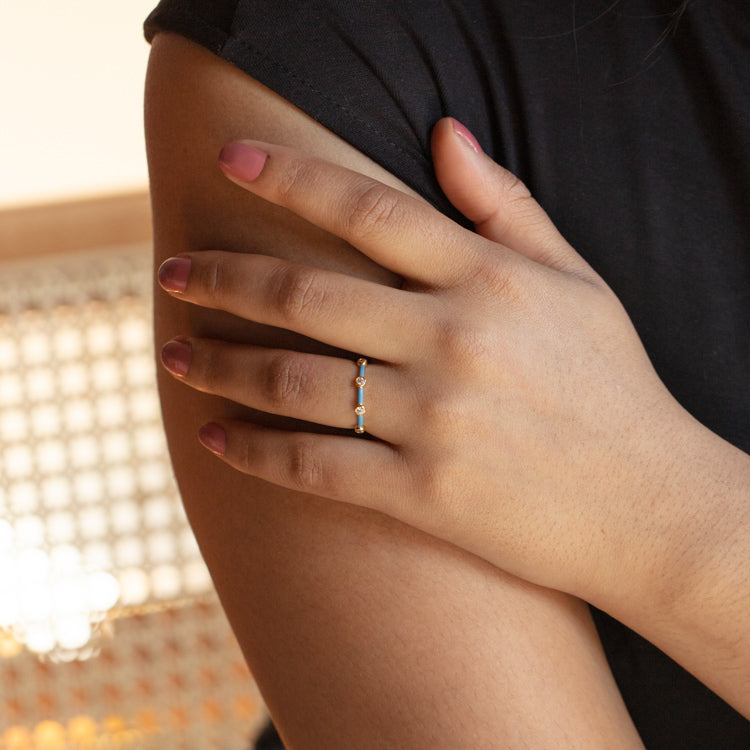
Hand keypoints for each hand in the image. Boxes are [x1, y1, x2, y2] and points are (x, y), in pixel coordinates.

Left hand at [156, 118, 691, 602]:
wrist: (653, 506)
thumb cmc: (613, 388)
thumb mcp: (577, 282)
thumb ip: (505, 206)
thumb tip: (443, 132)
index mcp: (491, 281)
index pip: (369, 210)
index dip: (290, 177)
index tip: (228, 158)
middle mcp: (455, 342)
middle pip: (307, 295)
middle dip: (223, 279)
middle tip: (172, 273)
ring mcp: (437, 422)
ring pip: (296, 383)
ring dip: (220, 365)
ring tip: (173, 352)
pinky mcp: (425, 495)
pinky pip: (317, 468)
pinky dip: (255, 452)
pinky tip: (214, 439)